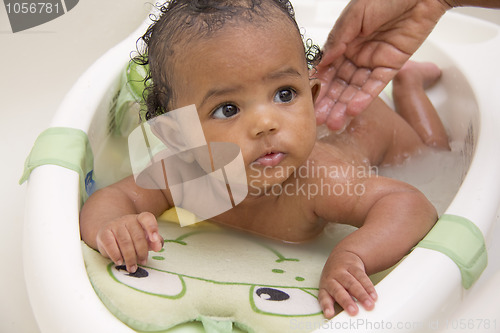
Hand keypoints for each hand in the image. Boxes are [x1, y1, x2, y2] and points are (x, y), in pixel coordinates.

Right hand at [95, 212, 163, 272]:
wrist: (110, 234)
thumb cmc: (132, 237)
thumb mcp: (145, 238)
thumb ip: (154, 242)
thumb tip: (158, 247)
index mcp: (140, 219)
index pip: (147, 218)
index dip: (152, 228)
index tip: (154, 239)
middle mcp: (128, 219)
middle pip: (138, 236)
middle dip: (142, 252)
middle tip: (142, 262)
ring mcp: (115, 225)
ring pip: (125, 242)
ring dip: (130, 257)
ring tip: (132, 268)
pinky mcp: (104, 233)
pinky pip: (111, 245)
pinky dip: (116, 255)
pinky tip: (119, 262)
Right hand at [314, 0, 449, 130]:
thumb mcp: (356, 14)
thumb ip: (339, 38)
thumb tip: (324, 61)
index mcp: (344, 40)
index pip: (328, 67)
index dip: (320, 84)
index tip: (311, 100)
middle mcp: (357, 53)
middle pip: (340, 83)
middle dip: (330, 102)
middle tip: (320, 119)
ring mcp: (373, 61)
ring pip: (355, 89)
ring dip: (344, 106)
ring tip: (334, 122)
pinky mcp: (391, 66)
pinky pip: (376, 86)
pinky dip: (365, 99)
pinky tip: (353, 110)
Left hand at [319, 249, 376, 317]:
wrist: (341, 256)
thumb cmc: (337, 279)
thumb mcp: (333, 289)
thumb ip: (341, 301)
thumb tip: (352, 314)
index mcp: (325, 288)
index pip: (324, 298)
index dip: (327, 306)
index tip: (329, 314)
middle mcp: (332, 279)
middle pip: (339, 291)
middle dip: (347, 302)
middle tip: (354, 312)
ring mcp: (342, 272)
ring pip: (352, 283)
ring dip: (362, 295)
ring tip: (369, 305)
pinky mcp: (353, 266)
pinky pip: (362, 277)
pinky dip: (369, 287)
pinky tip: (373, 295)